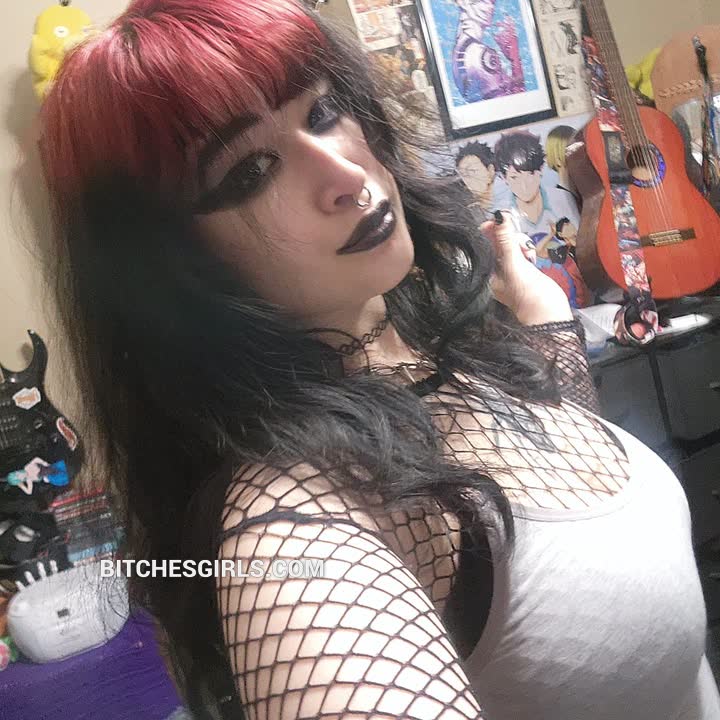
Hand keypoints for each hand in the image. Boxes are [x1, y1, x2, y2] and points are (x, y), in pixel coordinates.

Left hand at [481, 210, 573, 325]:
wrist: (548, 312)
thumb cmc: (527, 292)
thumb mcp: (514, 263)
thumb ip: (506, 239)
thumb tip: (500, 215)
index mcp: (484, 270)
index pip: (481, 242)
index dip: (490, 229)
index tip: (502, 223)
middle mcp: (492, 269)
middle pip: (496, 240)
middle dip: (509, 237)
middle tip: (519, 244)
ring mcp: (506, 268)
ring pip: (509, 243)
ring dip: (519, 243)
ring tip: (527, 254)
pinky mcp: (520, 268)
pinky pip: (519, 250)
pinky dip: (525, 250)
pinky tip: (531, 257)